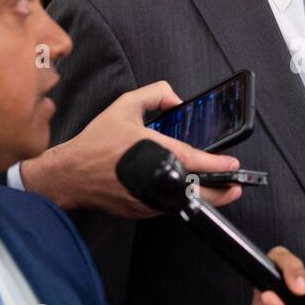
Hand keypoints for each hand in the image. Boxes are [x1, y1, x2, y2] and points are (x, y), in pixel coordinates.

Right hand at [20, 80, 243, 215]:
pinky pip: (168, 205)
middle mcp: (155, 179)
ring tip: (218, 189)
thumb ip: (154, 94)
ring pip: (184, 202)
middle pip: (197, 192)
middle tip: (235, 185)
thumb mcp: (124, 106)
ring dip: (202, 196)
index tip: (233, 164)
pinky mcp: (142, 210)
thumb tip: (176, 99)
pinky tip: (186, 190)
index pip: (194, 160)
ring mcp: (149, 199)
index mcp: (154, 152)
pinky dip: (180, 198)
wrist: (69, 176)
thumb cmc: (95, 144)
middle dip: (221, 192)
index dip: (217, 164)